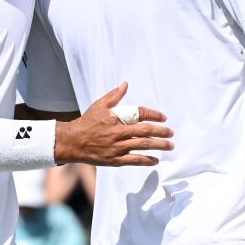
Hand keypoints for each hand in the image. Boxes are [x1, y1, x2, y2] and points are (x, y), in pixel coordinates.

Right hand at [55, 82, 172, 165]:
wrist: (73, 142)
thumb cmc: (87, 122)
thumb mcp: (99, 105)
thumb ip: (114, 95)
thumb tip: (125, 84)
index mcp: (116, 118)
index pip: (140, 114)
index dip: (154, 115)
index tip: (163, 117)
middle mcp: (119, 132)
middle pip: (146, 131)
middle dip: (161, 131)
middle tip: (171, 132)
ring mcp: (118, 147)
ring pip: (143, 145)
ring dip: (159, 145)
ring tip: (170, 145)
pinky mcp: (115, 160)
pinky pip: (135, 160)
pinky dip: (147, 160)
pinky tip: (156, 160)